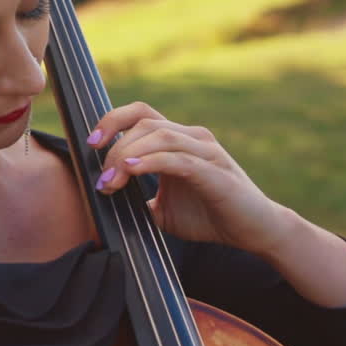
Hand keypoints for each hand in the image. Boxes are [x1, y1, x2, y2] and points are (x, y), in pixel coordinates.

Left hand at [86, 101, 293, 255]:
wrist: (255, 231)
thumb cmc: (210, 216)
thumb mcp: (163, 208)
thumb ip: (138, 199)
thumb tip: (104, 202)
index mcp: (178, 141)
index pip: (141, 114)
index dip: (112, 121)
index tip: (91, 143)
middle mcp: (193, 138)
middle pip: (145, 123)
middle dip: (115, 147)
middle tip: (101, 179)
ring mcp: (207, 152)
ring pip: (160, 136)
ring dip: (128, 157)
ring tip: (111, 181)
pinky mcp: (216, 172)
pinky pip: (179, 159)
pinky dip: (152, 162)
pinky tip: (133, 171)